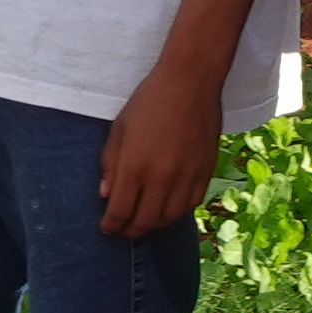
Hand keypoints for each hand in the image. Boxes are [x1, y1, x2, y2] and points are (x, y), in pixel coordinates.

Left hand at [98, 55, 226, 236]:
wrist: (190, 81)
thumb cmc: (149, 100)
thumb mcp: (119, 129)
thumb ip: (110, 164)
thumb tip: (106, 194)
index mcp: (134, 167)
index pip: (119, 212)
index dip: (111, 226)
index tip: (106, 227)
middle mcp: (161, 178)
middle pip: (144, 222)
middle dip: (130, 231)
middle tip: (123, 230)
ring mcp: (186, 177)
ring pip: (170, 218)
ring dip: (154, 223)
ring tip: (145, 219)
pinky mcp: (206, 171)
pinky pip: (191, 204)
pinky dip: (177, 210)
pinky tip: (168, 204)